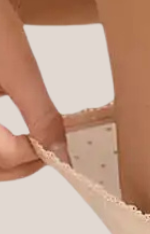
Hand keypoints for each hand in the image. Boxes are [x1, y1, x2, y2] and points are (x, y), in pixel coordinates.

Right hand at [0, 0, 70, 180]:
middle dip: (18, 166)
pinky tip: (8, 135)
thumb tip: (60, 154)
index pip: (2, 155)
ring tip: (27, 144)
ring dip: (4, 161)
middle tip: (44, 150)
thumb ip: (40, 114)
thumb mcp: (17, 67)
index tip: (52, 145)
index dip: (31, 157)